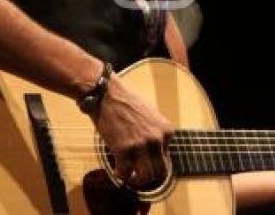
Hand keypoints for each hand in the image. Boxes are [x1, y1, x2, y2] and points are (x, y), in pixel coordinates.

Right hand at [89, 75, 173, 189]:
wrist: (107, 94)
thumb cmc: (126, 101)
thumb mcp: (151, 115)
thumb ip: (156, 132)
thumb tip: (155, 152)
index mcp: (166, 130)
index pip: (167, 158)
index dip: (154, 164)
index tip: (145, 165)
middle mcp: (157, 139)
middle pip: (160, 171)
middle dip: (150, 178)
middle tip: (138, 177)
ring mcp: (141, 145)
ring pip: (145, 177)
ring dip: (136, 180)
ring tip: (128, 176)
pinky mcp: (123, 149)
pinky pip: (125, 173)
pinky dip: (120, 175)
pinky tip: (116, 170)